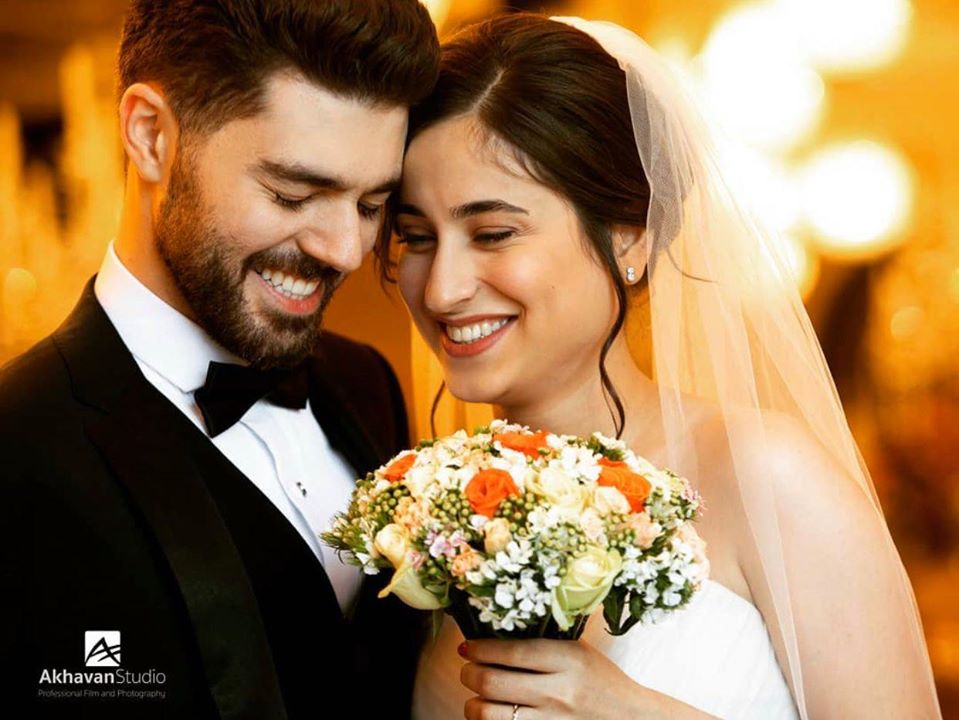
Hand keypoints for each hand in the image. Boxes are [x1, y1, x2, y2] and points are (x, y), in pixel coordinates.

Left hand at [458, 637, 715, 719]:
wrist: (631, 719)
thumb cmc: (601, 680)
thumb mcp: (579, 651)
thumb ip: (542, 641)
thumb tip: (493, 631)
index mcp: (568, 660)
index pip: (512, 652)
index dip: (481, 649)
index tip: (467, 647)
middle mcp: (558, 692)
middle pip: (492, 683)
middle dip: (469, 674)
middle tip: (468, 670)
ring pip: (489, 714)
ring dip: (473, 704)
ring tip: (476, 696)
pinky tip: (489, 714)